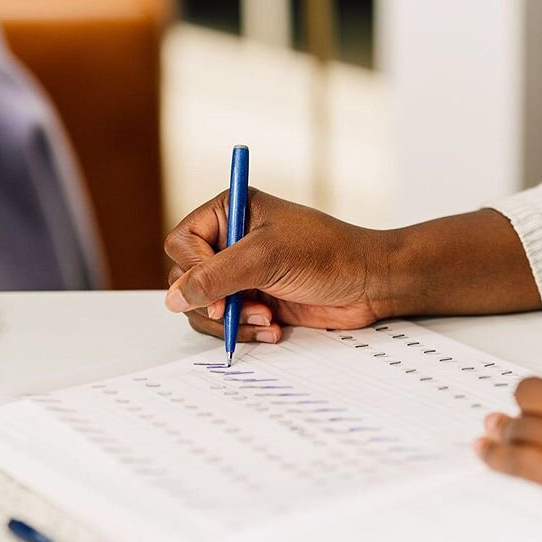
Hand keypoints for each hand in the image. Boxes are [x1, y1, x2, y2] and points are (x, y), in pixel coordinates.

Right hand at [164, 189, 388, 343]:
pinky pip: (225, 323)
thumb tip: (173, 298)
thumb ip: (216, 276)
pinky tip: (273, 327)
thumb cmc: (328, 254)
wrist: (368, 282)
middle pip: (185, 279)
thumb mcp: (266, 257)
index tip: (220, 288)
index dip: (194, 268)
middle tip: (245, 306)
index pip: (182, 242)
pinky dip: (243, 330)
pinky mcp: (252, 300)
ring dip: (230, 320)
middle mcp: (230, 241)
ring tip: (266, 318)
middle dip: (214, 300)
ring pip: (202, 306)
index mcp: (230, 211)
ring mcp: (240, 273)